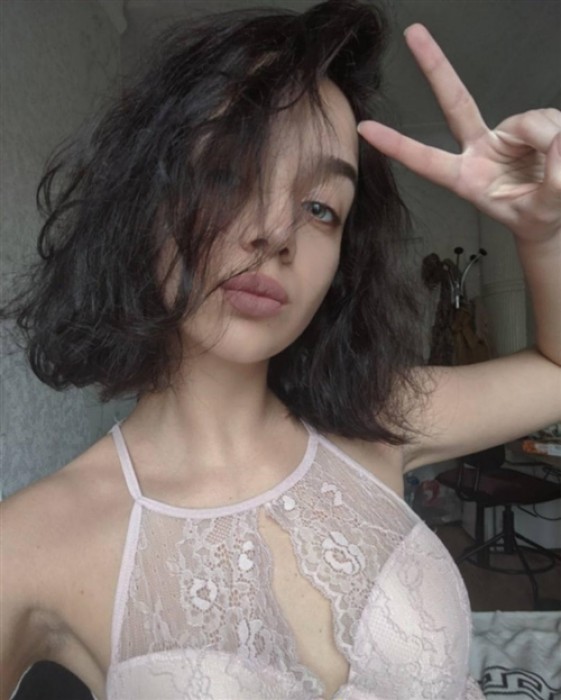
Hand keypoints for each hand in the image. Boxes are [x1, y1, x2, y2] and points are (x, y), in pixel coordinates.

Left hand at [357, 24, 560, 244]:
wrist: (554, 216)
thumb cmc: (537, 218)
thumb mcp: (544, 211)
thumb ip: (554, 182)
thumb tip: (557, 140)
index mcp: (466, 179)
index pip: (426, 161)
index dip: (397, 145)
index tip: (366, 130)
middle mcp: (479, 150)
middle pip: (455, 103)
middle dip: (435, 67)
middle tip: (413, 32)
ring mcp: (503, 135)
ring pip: (530, 120)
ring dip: (549, 138)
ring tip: (557, 166)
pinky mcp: (529, 125)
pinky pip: (549, 118)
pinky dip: (559, 132)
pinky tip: (559, 150)